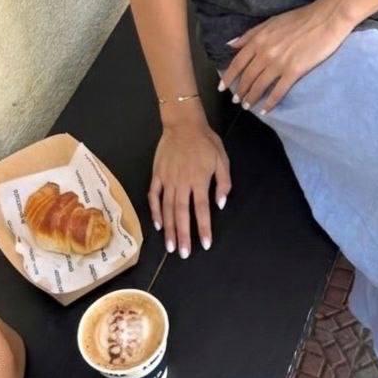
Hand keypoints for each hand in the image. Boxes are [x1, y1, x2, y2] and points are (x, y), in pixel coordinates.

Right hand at [148, 104, 231, 257]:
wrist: (183, 124)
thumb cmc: (205, 141)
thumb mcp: (222, 158)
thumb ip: (223, 182)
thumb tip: (221, 204)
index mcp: (199, 180)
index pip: (202, 209)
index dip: (203, 228)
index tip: (204, 244)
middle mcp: (182, 182)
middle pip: (182, 214)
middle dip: (182, 235)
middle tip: (182, 254)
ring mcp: (167, 179)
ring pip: (167, 208)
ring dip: (169, 228)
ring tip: (169, 246)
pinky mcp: (157, 175)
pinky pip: (154, 196)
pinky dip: (155, 211)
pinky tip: (157, 224)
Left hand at [219, 0, 356, 113]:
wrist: (326, 18)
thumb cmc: (300, 18)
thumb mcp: (271, 22)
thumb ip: (250, 34)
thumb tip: (231, 44)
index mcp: (259, 40)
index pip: (238, 62)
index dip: (228, 77)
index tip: (221, 87)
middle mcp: (265, 52)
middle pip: (247, 77)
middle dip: (240, 91)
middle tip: (236, 100)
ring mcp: (279, 63)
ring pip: (260, 85)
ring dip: (251, 98)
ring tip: (247, 106)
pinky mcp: (294, 71)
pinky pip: (278, 91)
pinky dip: (270, 102)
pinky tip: (265, 110)